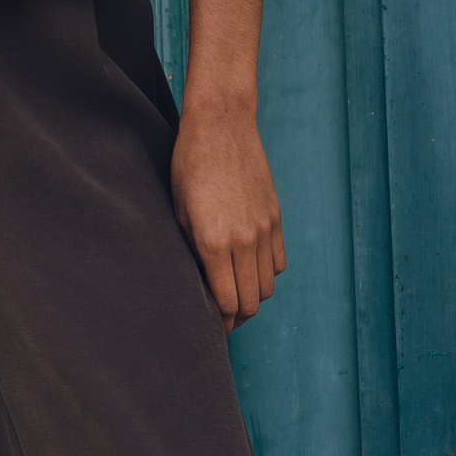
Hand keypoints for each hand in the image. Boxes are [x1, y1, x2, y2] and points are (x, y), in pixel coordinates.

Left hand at [171, 95, 285, 323]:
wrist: (221, 126)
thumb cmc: (189, 166)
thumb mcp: (178, 212)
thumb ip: (191, 252)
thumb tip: (198, 284)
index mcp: (214, 243)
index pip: (226, 303)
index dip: (219, 323)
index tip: (210, 329)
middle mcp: (245, 241)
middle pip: (251, 302)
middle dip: (235, 317)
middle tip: (221, 320)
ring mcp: (265, 229)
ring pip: (267, 286)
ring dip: (251, 297)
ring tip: (234, 296)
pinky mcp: (276, 218)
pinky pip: (278, 262)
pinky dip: (265, 274)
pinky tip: (248, 269)